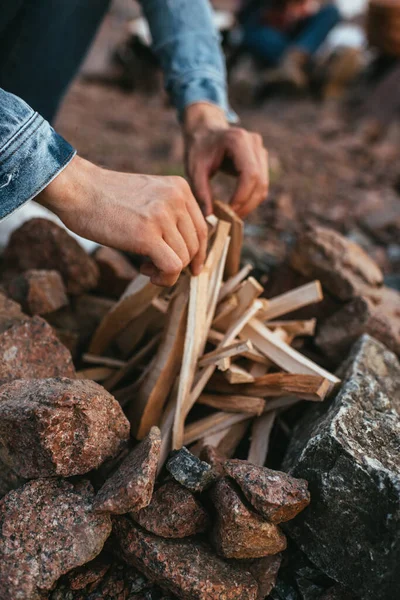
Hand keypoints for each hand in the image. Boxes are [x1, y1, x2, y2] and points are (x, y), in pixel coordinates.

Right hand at [37, 155, 207, 286]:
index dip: (198, 253)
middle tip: (155, 267)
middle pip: (194, 246)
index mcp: (179, 188)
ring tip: (145, 267)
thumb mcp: (148, 196)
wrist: (76, 189)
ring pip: (184, 258)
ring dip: (166, 272)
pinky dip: (163, 278)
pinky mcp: (147, 234)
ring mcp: (163, 215)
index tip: (191, 268)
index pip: (202, 228)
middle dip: (180, 264)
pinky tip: (145, 271)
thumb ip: (169, 213)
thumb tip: (187, 251)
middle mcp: (176, 199)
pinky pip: (172, 267)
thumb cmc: (105, 197)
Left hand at [183, 103, 268, 217]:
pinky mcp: (261, 159)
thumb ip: (201, 193)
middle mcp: (254, 143)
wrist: (205, 130)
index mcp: (238, 140)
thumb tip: (210, 220)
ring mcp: (260, 150)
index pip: (250, 174)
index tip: (228, 212)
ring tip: (232, 215)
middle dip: (246, 204)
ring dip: (250, 204)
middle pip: (260, 182)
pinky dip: (251, 198)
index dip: (242, 197)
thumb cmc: (198, 148)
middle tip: (229, 220)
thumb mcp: (195, 170)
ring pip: (263, 185)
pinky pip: (261, 184)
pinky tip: (236, 207)